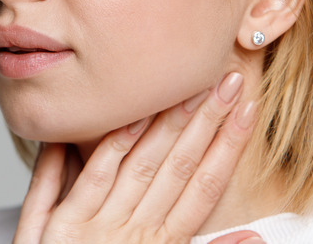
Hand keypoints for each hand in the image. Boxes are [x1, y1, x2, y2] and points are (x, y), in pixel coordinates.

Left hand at [13, 72, 264, 243]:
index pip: (204, 188)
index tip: (249, 110)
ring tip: (190, 90)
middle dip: (206, 124)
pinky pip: (82, 179)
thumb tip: (254, 235)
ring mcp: (95, 229)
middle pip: (176, 168)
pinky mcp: (58, 229)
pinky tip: (126, 114)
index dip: (229, 148)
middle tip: (230, 83)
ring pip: (136, 165)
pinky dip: (102, 147)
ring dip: (165, 126)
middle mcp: (132, 235)